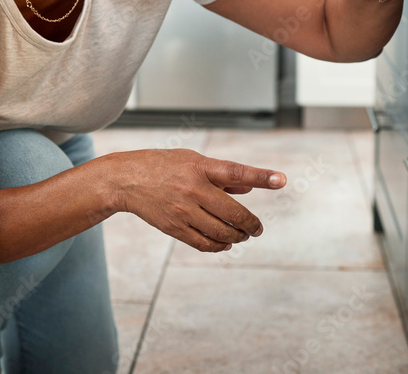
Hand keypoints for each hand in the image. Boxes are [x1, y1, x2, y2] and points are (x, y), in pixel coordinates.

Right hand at [109, 148, 285, 251]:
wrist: (127, 180)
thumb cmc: (164, 166)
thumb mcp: (193, 161)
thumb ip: (223, 175)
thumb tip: (250, 185)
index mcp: (200, 167)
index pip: (237, 172)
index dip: (261, 176)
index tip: (281, 180)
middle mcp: (193, 189)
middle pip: (233, 213)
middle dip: (251, 225)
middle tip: (257, 229)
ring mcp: (183, 210)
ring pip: (222, 232)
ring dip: (238, 236)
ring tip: (242, 235)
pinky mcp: (174, 227)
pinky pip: (204, 243)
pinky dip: (220, 245)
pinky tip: (225, 242)